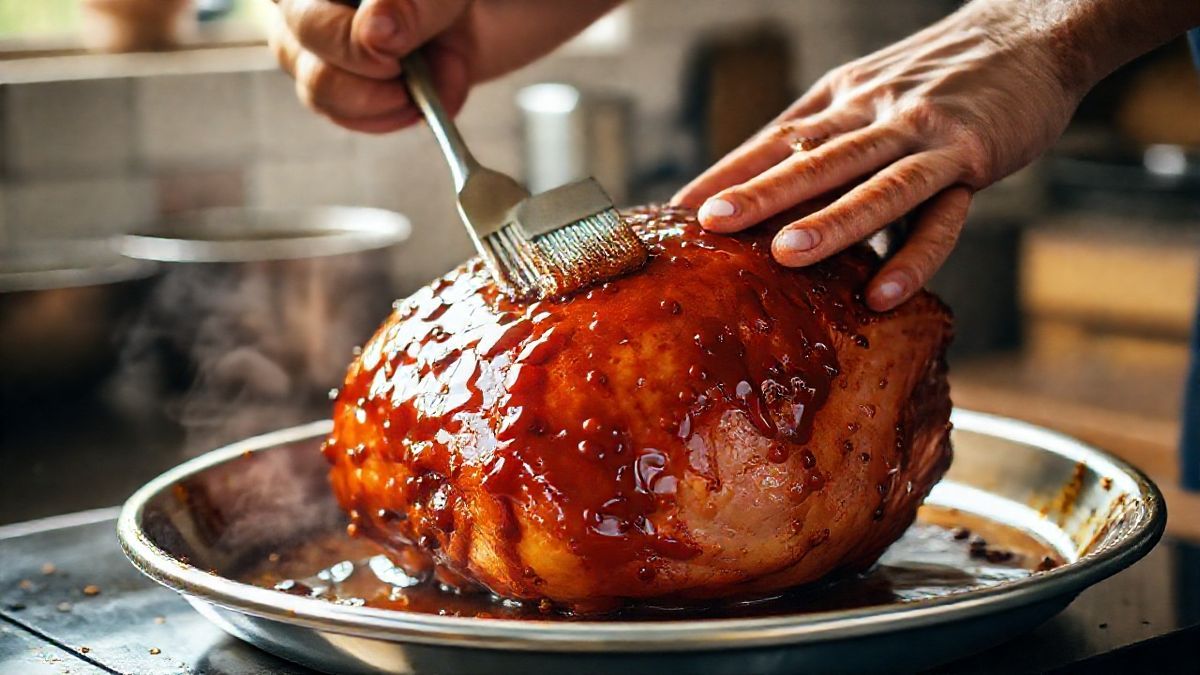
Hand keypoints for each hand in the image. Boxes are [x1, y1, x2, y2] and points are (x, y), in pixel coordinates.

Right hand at [266, 0, 621, 133]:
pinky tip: (424, 100)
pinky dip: (383, 117)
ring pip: (312, 83)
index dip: (344, 33)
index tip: (395, 48)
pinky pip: (342, 110)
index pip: (303, 5)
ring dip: (378, 99)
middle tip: (422, 66)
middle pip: (296, 43)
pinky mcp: (362, 73)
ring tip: (435, 78)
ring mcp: (335, 29)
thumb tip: (376, 32)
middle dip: (367, 69)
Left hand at [672, 2, 1089, 310]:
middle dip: (758, 193)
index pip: (774, 140)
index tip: (677, 212)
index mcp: (841, 99)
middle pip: (811, 156)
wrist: (1031, 33)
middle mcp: (874, 113)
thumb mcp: (868, 90)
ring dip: (828, 220)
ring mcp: (925, 134)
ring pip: (870, 181)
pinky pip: (940, 215)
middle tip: (709, 225)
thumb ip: (820, 133)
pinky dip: (913, 257)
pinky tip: (881, 294)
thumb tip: (756, 183)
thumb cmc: (938, 77)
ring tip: (783, 255)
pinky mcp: (973, 156)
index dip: (725, 174)